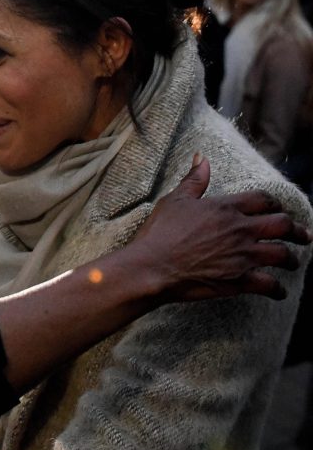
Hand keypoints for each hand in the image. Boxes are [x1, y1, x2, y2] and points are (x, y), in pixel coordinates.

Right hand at [129, 155, 311, 301]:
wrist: (152, 267)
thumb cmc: (160, 233)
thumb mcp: (174, 200)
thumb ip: (193, 180)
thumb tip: (202, 158)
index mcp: (225, 208)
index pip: (263, 200)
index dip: (275, 204)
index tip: (279, 209)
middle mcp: (240, 230)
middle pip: (282, 225)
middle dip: (297, 230)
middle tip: (303, 235)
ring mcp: (242, 256)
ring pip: (282, 255)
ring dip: (292, 258)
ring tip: (293, 261)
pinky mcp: (238, 280)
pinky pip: (268, 285)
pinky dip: (278, 289)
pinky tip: (280, 291)